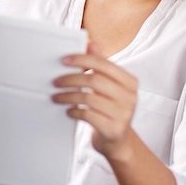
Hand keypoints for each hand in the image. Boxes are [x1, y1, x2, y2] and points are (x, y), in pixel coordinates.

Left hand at [52, 42, 138, 160]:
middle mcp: (130, 97)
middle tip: (55, 81)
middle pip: (94, 80)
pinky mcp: (113, 129)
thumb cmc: (110, 109)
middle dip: (70, 79)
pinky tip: (68, 110)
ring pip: (88, 98)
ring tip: (57, 97)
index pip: (103, 64)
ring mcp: (123, 114)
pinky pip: (88, 115)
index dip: (82, 59)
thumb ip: (101, 64)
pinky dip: (74, 111)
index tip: (64, 60)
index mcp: (130, 81)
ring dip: (67, 96)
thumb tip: (90, 42)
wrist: (118, 142)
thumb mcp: (109, 86)